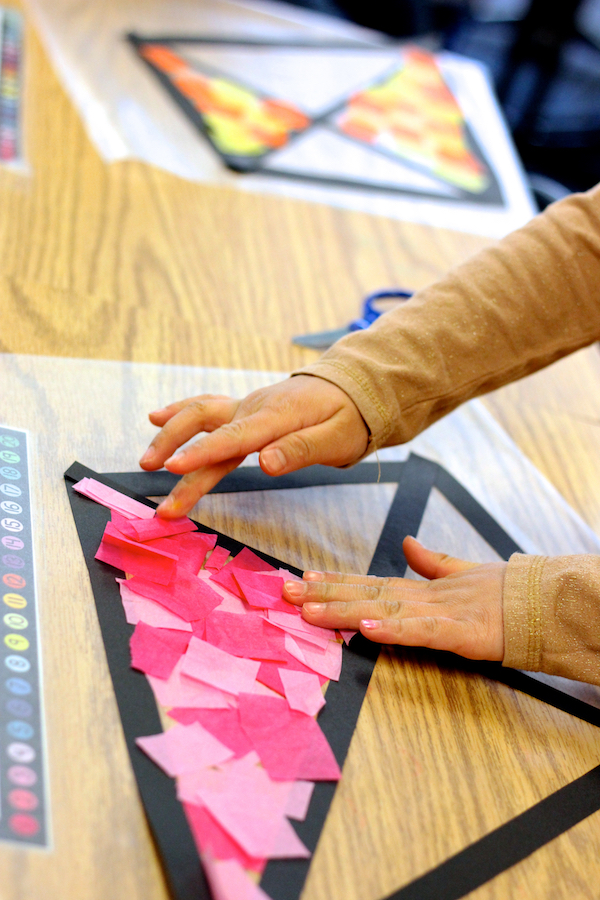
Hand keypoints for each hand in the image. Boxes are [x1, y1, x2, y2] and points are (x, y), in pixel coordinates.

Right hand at [139, 375, 368, 516]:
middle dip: (174, 449)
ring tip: (147, 460)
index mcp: (277, 417)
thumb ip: (300, 450)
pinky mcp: (244, 410)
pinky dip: (180, 412)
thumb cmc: (347, 418)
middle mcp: (255, 408)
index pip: (234, 438)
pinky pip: (207, 409)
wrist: (351, 389)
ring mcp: (247, 406)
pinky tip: (156, 417)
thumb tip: (265, 463)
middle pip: (206, 425)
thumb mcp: (336, 438)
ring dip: (170, 434)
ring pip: (200, 415)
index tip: (173, 468)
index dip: (202, 453)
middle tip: (151, 474)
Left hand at [283, 537, 505, 660]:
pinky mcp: (459, 632)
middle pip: (364, 594)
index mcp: (419, 588)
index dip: (334, 581)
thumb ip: (431, 562)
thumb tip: (407, 543)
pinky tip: (368, 631)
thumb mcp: (460, 575)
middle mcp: (420, 597)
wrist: (540, 603)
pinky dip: (394, 631)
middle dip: (323, 595)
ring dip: (344, 610)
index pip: (368, 582)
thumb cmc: (500, 593)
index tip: (301, 578)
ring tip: (310, 610)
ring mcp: (438, 613)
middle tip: (284, 593)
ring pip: (383, 610)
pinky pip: (421, 632)